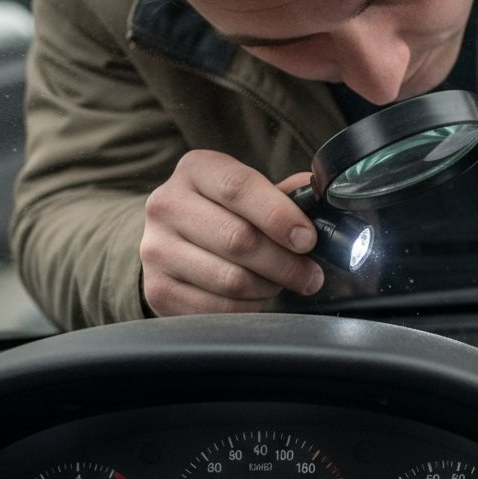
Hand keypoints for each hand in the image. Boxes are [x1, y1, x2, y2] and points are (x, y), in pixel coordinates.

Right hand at [139, 149, 324, 315]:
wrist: (174, 245)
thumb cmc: (225, 215)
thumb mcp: (249, 193)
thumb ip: (284, 196)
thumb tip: (321, 199)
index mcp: (195, 170)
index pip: (239, 187)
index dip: (280, 215)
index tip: (308, 239)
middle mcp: (166, 204)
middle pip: (238, 239)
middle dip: (286, 263)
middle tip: (309, 275)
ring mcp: (155, 249)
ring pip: (231, 279)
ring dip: (268, 287)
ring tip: (279, 282)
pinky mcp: (157, 289)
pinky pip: (217, 308)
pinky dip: (247, 307)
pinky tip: (254, 297)